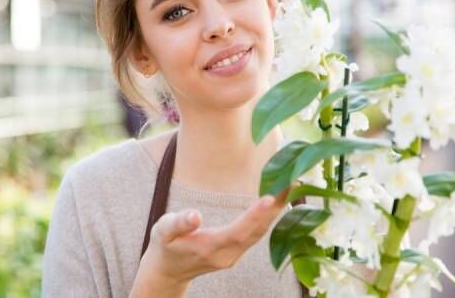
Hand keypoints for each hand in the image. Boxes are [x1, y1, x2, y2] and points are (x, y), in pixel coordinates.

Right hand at [141, 187, 290, 283]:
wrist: (168, 271)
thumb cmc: (165, 246)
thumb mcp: (163, 232)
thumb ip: (178, 223)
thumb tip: (195, 215)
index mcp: (210, 248)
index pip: (238, 232)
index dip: (255, 215)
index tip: (271, 197)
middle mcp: (227, 255)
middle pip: (257, 232)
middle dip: (276, 208)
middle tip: (291, 182)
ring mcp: (234, 255)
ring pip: (261, 233)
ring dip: (277, 210)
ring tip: (291, 185)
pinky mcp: (237, 251)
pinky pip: (258, 233)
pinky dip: (270, 216)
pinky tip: (278, 199)